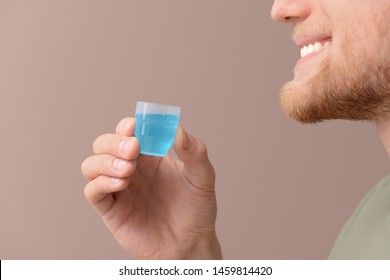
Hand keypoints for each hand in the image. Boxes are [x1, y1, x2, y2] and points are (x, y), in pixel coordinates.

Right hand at [81, 117, 221, 258]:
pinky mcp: (112, 210)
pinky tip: (121, 183)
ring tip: (129, 169)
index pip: (129, 132)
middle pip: (104, 144)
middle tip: (133, 149)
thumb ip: (195, 152)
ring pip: (91, 164)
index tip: (134, 126)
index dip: (128, 125)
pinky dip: (101, 182)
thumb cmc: (197, 210)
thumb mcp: (203, 177)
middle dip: (114, 141)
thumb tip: (179, 131)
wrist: (192, 244)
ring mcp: (119, 188)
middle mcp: (131, 169)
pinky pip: (92, 191)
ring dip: (105, 161)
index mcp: (150, 156)